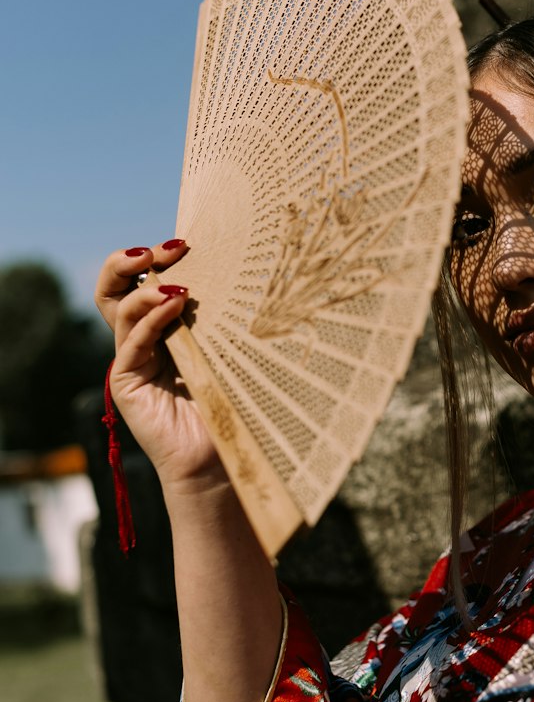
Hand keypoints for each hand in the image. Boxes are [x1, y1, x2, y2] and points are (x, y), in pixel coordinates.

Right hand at [95, 239, 222, 491]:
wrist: (224, 459)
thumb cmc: (237, 405)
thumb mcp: (231, 351)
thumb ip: (223, 319)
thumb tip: (249, 271)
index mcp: (165, 330)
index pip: (145, 281)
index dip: (156, 258)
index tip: (185, 241)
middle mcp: (143, 342)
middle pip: (115, 288)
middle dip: (129, 261)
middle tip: (155, 250)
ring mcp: (131, 361)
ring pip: (119, 309)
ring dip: (144, 289)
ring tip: (174, 284)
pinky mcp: (126, 384)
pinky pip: (130, 343)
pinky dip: (149, 320)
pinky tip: (173, 307)